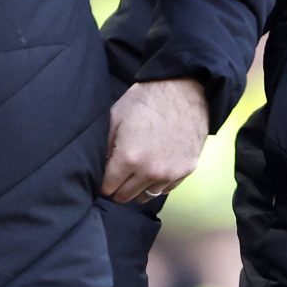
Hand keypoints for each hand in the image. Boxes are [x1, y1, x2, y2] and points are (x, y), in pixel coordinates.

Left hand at [101, 77, 207, 203]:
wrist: (185, 90)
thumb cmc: (148, 99)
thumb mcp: (116, 116)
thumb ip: (105, 145)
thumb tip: (100, 166)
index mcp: (129, 158)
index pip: (108, 187)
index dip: (104, 182)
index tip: (106, 176)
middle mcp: (149, 171)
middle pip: (125, 196)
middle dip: (118, 187)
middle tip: (119, 174)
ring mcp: (170, 173)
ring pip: (145, 196)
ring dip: (138, 188)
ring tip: (137, 172)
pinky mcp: (186, 170)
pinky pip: (165, 189)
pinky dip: (157, 183)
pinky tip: (155, 168)